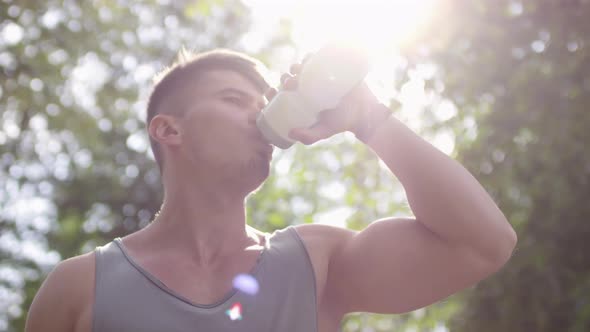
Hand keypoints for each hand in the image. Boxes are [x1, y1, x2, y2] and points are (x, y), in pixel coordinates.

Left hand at [265, 56, 380, 144]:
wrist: (365, 113)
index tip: (272, 92)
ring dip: (297, 65)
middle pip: (292, 78)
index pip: (283, 95)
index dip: (273, 92)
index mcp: (303, 100)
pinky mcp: (333, 68)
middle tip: (290, 82)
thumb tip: (290, 133)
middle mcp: (309, 87)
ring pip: (304, 67)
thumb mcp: (323, 132)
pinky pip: (322, 58)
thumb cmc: (342, 123)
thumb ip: (308, 136)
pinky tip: (310, 56)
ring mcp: (321, 77)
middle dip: (285, 78)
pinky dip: (314, 55)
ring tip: (298, 69)